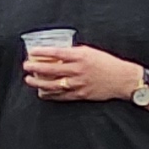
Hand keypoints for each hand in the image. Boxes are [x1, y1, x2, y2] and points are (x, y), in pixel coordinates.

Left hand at [20, 41, 138, 103]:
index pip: (56, 53)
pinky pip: (60, 96)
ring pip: (52, 84)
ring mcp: (78, 84)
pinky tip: (41, 92)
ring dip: (38, 83)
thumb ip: (74, 52)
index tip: (31, 52)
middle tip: (26, 66)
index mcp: (80, 57)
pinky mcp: (80, 95)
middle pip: (50, 69)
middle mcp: (78, 70)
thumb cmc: (107, 63)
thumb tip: (56, 53)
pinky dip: (49, 94)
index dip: (41, 52)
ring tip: (29, 80)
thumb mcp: (91, 52)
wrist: (123, 79)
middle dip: (35, 68)